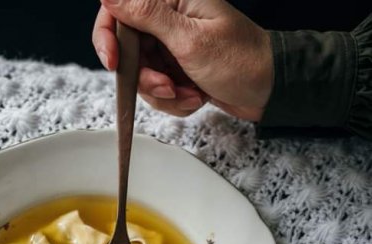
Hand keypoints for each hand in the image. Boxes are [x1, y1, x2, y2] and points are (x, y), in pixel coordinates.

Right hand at [92, 0, 272, 120]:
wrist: (267, 91)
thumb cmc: (240, 60)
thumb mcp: (189, 40)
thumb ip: (147, 15)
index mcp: (172, 0)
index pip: (119, 10)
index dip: (108, 37)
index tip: (115, 63)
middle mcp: (168, 21)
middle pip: (128, 51)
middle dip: (146, 77)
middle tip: (169, 86)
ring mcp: (171, 47)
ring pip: (142, 76)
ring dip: (164, 93)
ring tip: (191, 93)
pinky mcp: (176, 69)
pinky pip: (157, 90)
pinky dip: (174, 100)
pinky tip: (195, 96)